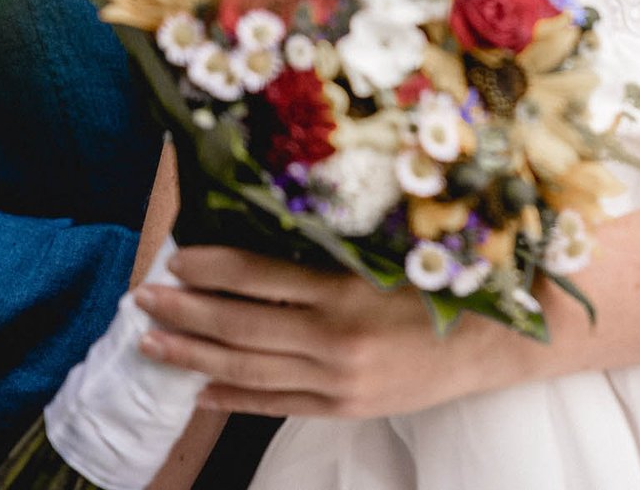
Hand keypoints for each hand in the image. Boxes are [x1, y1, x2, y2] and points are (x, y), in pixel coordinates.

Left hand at [135, 246, 496, 419]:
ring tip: (151, 342)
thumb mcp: (394, 253)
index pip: (261, 276)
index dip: (212, 267)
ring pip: (247, 368)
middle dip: (185, 310)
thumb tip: (269, 232)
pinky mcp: (343, 407)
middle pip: (241, 326)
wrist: (496, 342)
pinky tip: (196, 390)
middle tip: (143, 297)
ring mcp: (337, 380)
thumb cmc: (448, 284)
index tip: (177, 256)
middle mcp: (336, 339)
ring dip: (193, 354)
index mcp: (349, 290)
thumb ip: (335, 252)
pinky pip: (273, 403)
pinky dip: (229, 398)